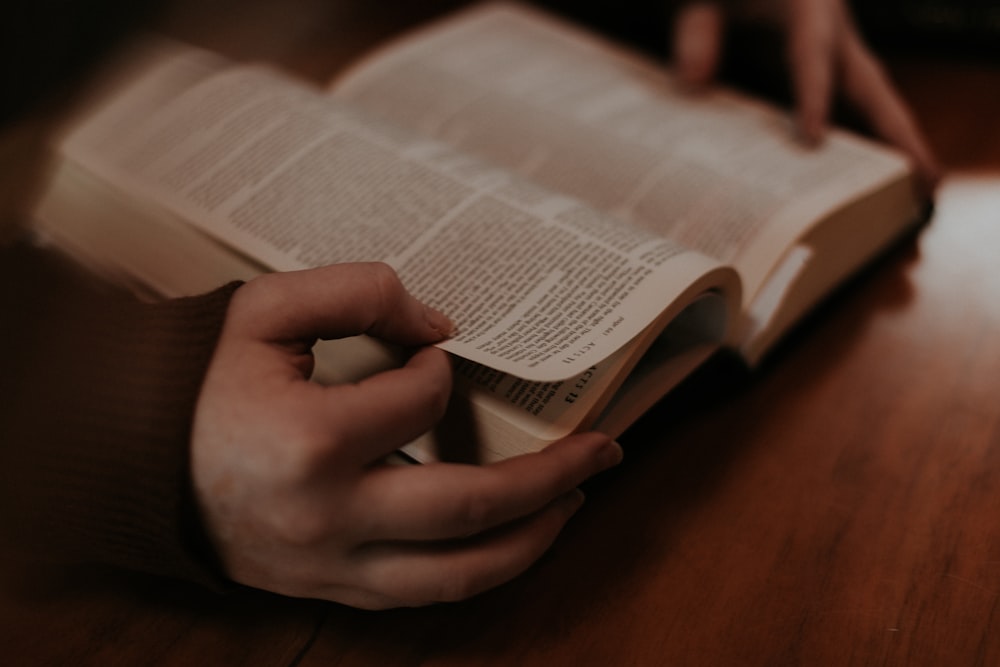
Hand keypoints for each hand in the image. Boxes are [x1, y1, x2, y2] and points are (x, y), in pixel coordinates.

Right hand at [191, 262, 621, 608]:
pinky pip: (424, 594)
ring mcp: (332, 566)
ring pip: (459, 574)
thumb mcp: (264, 309)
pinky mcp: (331, 589)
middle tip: (605, 448)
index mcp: (310, 442)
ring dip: (533, 538)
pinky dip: (481, 570)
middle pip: (473, 507)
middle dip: (554, 475)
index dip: (441, 368)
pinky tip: (512, 541)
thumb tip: (440, 328)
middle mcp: (330, 518)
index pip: (421, 399)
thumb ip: (357, 290)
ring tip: (576, 500)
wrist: (135, 461)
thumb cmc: (199, 381)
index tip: (435, 353)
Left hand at [671, 0, 939, 189]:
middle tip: (924, 177)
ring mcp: (839, 55)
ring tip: (923, 191)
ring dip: (897, 145)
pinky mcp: (833, 73)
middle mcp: (834, 34)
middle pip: (870, 87)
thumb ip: (696, 35)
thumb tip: (692, 82)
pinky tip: (877, 183)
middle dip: (897, 132)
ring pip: (873, 103)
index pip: (811, 55)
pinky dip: (869, 144)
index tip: (813, 140)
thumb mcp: (704, 3)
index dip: (814, 97)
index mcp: (807, 7)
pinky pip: (855, 110)